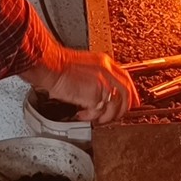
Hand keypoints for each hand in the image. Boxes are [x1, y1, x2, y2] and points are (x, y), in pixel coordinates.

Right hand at [22, 47, 138, 123]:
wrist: (49, 65)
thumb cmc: (59, 65)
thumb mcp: (84, 65)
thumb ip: (96, 76)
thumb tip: (100, 91)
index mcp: (105, 63)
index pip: (126, 80)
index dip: (130, 94)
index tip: (129, 103)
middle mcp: (107, 72)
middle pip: (126, 94)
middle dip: (122, 109)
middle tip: (113, 117)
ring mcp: (102, 83)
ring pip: (114, 107)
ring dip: (104, 117)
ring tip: (92, 117)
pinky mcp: (94, 94)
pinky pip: (98, 112)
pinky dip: (89, 117)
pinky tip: (81, 115)